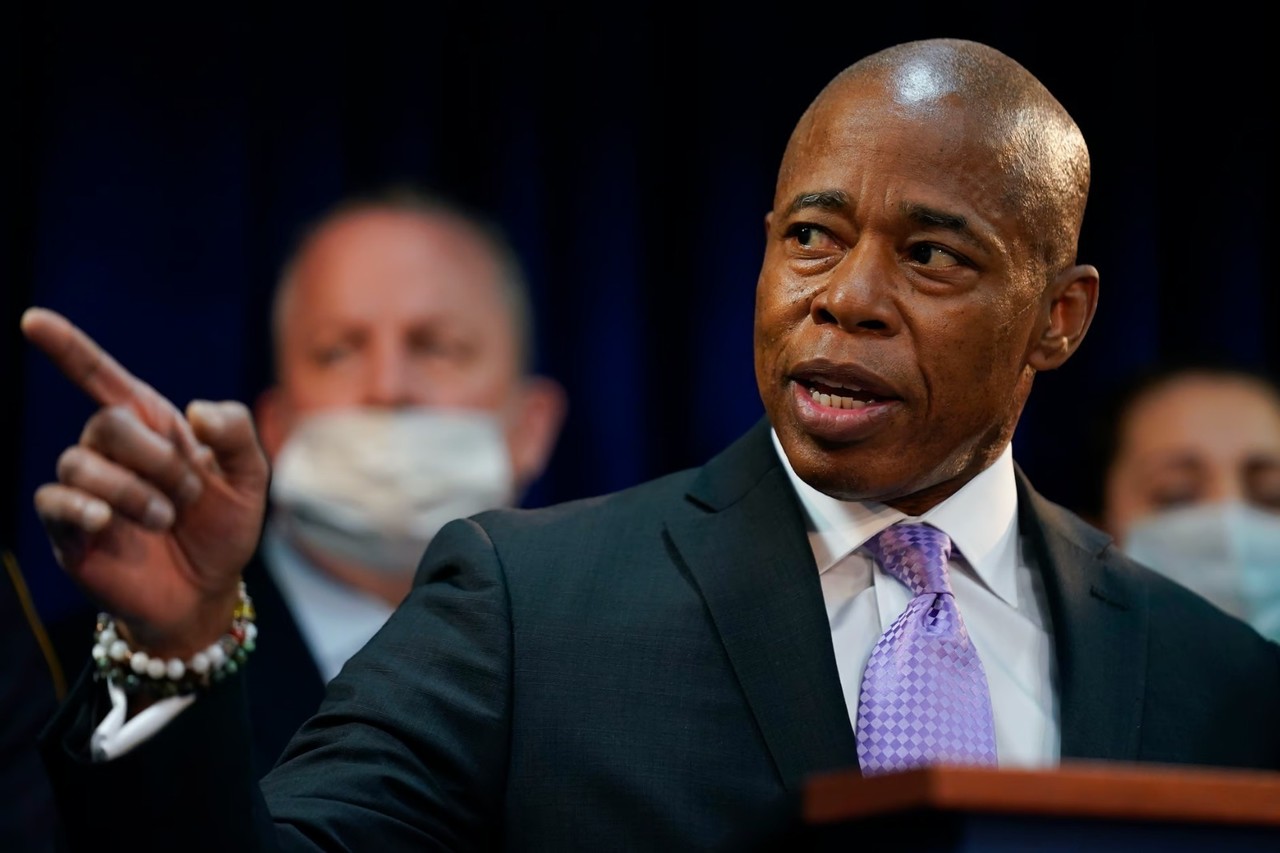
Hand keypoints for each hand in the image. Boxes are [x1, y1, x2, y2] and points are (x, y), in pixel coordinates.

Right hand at [22, 307, 268, 658]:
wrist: (209, 590)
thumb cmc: (224, 527)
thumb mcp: (249, 477)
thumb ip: (237, 432)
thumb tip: (194, 410)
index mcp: (152, 427)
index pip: (101, 377)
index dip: (67, 347)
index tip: (33, 320)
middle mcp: (112, 451)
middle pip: (107, 424)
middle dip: (157, 459)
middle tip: (189, 496)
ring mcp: (87, 490)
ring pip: (82, 464)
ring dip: (135, 492)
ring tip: (167, 520)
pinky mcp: (71, 530)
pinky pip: (54, 502)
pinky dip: (82, 508)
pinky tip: (108, 521)